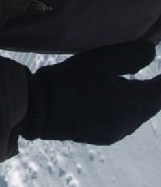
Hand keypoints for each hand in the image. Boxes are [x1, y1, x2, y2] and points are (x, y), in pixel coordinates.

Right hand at [19, 39, 160, 145]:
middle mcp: (129, 123)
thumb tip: (151, 50)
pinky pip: (120, 122)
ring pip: (135, 115)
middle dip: (153, 91)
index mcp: (135, 105)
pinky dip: (122, 110)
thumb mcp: (103, 61)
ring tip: (132, 86)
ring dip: (136, 101)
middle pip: (150, 105)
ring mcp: (113, 133)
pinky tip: (112, 101)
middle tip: (154, 78)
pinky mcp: (99, 137)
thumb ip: (132, 55)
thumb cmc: (71, 82)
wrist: (38, 109)